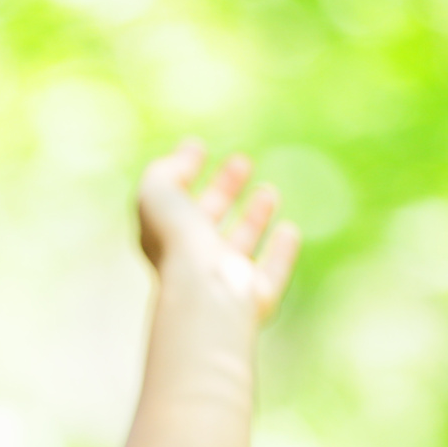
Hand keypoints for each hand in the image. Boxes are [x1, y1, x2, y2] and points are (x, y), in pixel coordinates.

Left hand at [135, 137, 301, 322]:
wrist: (205, 290)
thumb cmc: (177, 241)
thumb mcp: (158, 193)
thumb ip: (168, 170)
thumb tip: (189, 152)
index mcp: (162, 239)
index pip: (174, 202)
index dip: (184, 172)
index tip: (201, 148)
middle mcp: (190, 262)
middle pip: (207, 222)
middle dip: (224, 190)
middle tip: (243, 162)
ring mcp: (223, 282)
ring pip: (240, 246)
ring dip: (254, 218)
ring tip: (269, 190)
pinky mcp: (254, 298)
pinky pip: (270, 273)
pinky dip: (281, 253)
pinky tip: (290, 230)